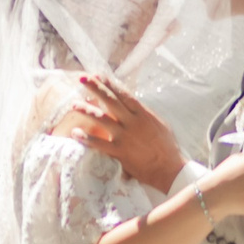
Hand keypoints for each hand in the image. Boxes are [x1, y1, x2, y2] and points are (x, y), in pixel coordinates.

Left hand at [69, 74, 187, 192]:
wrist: (169, 168)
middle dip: (95, 87)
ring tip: (73, 104)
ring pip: (102, 119)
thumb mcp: (158, 124)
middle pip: (110, 100)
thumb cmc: (166, 146)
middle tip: (82, 78)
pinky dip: (86, 138)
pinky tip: (75, 132)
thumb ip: (144, 114)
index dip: (110, 83)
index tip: (98, 74)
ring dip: (86, 110)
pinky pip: (99, 143)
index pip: (124, 94)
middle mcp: (132, 122)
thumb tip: (134, 105)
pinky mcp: (120, 151)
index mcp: (143, 114)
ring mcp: (125, 136)